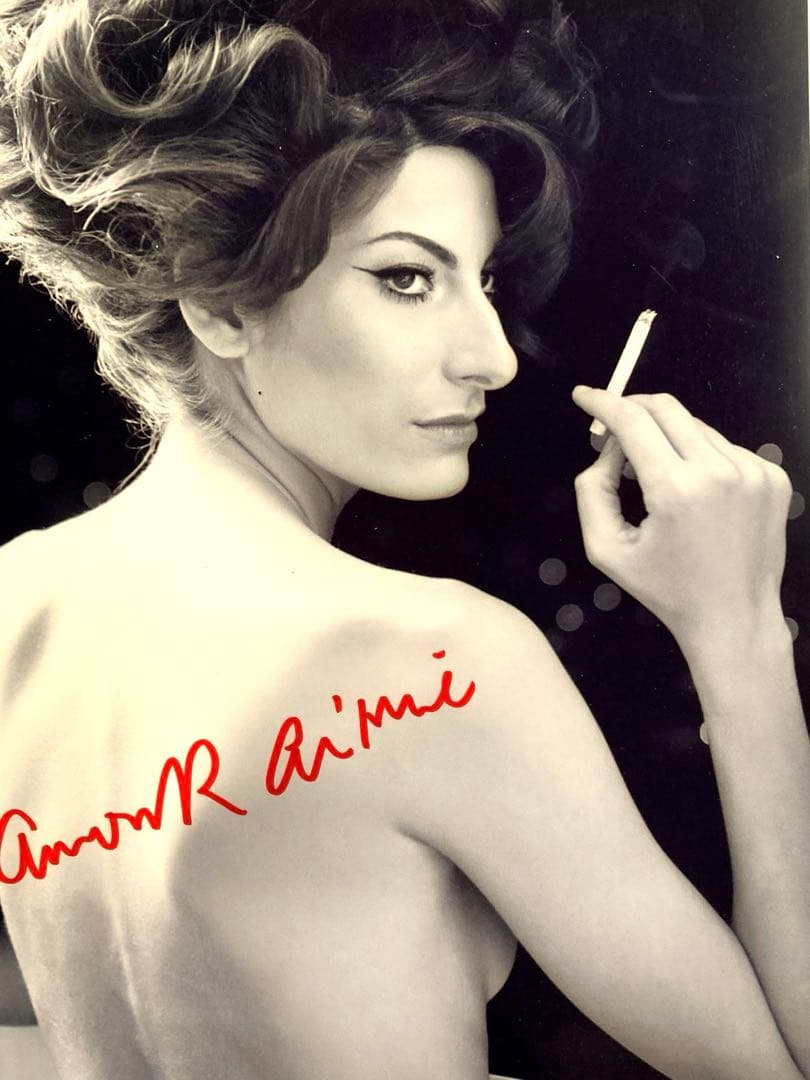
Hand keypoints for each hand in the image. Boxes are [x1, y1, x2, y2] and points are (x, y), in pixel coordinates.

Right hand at [571, 388, 792, 648]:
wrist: (734, 616)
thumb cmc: (665, 589)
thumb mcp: (605, 550)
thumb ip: (592, 491)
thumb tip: (607, 449)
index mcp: (675, 489)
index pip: (633, 421)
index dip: (603, 403)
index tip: (583, 396)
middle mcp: (719, 470)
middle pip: (667, 409)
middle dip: (633, 408)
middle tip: (613, 426)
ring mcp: (753, 471)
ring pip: (697, 428)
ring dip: (669, 439)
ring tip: (658, 479)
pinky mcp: (773, 477)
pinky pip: (726, 448)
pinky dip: (701, 458)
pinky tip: (698, 495)